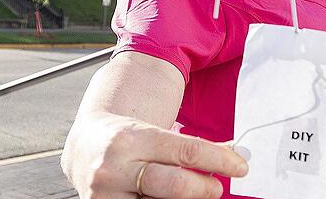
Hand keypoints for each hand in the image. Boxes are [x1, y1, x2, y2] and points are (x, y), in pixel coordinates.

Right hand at [62, 112, 247, 198]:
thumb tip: (234, 154)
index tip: (240, 167)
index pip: (187, 151)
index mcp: (133, 138)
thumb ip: (192, 147)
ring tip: (191, 191)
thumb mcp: (157, 133)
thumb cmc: (128, 139)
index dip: (220, 161)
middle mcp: (115, 167)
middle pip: (176, 185)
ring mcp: (105, 195)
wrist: (85, 147)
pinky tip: (164, 198)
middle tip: (216, 188)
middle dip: (205, 188)